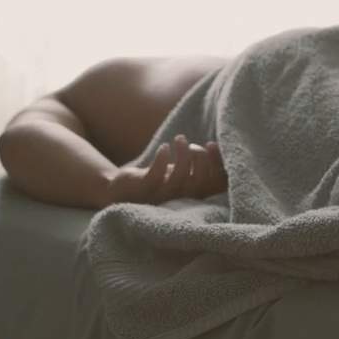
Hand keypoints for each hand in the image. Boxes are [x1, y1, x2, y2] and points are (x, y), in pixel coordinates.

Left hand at [106, 135, 226, 203]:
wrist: (121, 190)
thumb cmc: (157, 181)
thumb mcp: (180, 174)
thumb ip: (197, 166)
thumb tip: (215, 144)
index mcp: (193, 196)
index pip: (215, 185)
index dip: (218, 163)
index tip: (212, 144)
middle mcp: (181, 199)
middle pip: (201, 181)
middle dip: (201, 158)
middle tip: (193, 144)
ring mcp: (162, 195)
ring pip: (181, 177)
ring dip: (183, 154)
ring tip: (179, 139)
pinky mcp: (144, 188)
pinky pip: (157, 174)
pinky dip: (163, 157)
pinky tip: (164, 147)